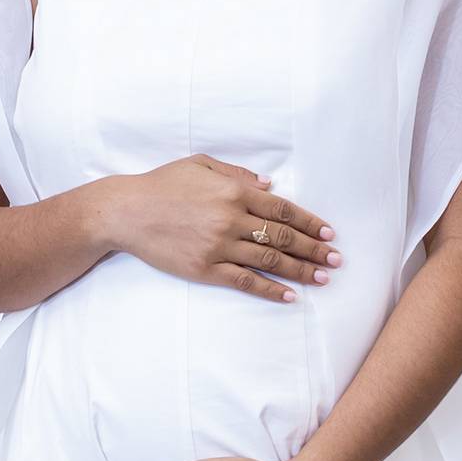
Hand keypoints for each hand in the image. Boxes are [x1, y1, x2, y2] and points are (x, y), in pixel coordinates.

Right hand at [91, 157, 340, 302]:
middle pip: (282, 237)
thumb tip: (269, 184)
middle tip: (336, 260)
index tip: (328, 233)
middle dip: (313, 249)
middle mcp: (230, 219)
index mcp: (233, 191)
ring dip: (300, 271)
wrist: (125, 212)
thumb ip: (237, 173)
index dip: (309, 222)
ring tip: (322, 278)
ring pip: (269, 261)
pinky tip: (289, 296)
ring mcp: (218, 246)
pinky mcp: (205, 269)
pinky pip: (244, 281)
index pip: (282, 208)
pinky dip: (270, 289)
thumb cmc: (161, 185)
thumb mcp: (199, 164)